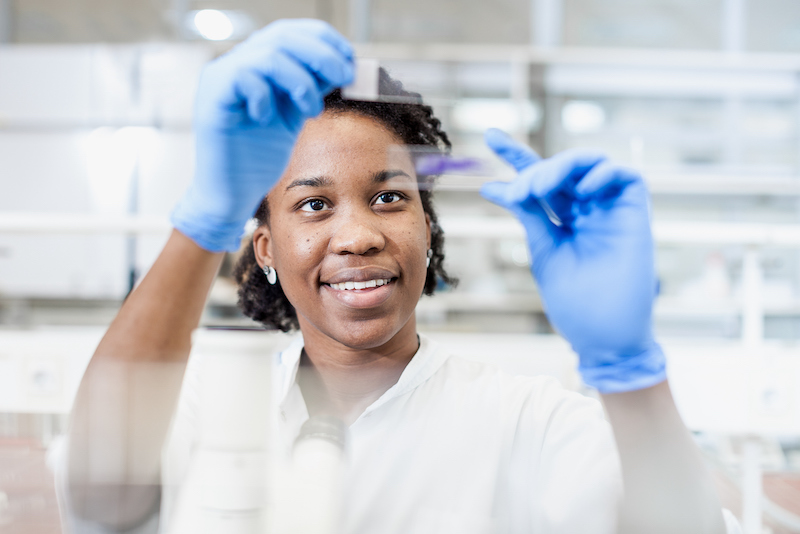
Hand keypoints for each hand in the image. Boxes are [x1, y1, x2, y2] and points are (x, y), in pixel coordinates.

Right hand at [171, 19, 353, 251]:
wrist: (233, 192)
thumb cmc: (259, 156)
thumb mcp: (293, 114)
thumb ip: (310, 87)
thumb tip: (343, 65)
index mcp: (255, 64)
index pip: (290, 32)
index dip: (323, 39)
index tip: (349, 59)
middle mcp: (236, 63)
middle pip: (282, 37)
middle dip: (322, 55)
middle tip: (344, 77)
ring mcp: (220, 78)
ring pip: (268, 55)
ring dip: (301, 81)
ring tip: (310, 110)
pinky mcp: (211, 98)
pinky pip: (244, 77)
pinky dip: (267, 96)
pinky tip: (268, 119)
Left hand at [481, 129, 665, 392]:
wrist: (603, 335)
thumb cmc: (574, 300)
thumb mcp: (544, 248)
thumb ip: (529, 213)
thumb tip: (495, 185)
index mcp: (562, 219)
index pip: (538, 180)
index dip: (516, 156)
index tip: (490, 134)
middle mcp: (586, 210)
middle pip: (561, 168)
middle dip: (535, 168)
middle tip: (521, 191)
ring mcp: (611, 210)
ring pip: (590, 164)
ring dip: (561, 168)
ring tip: (541, 188)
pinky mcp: (637, 214)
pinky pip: (627, 177)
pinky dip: (603, 174)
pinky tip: (582, 189)